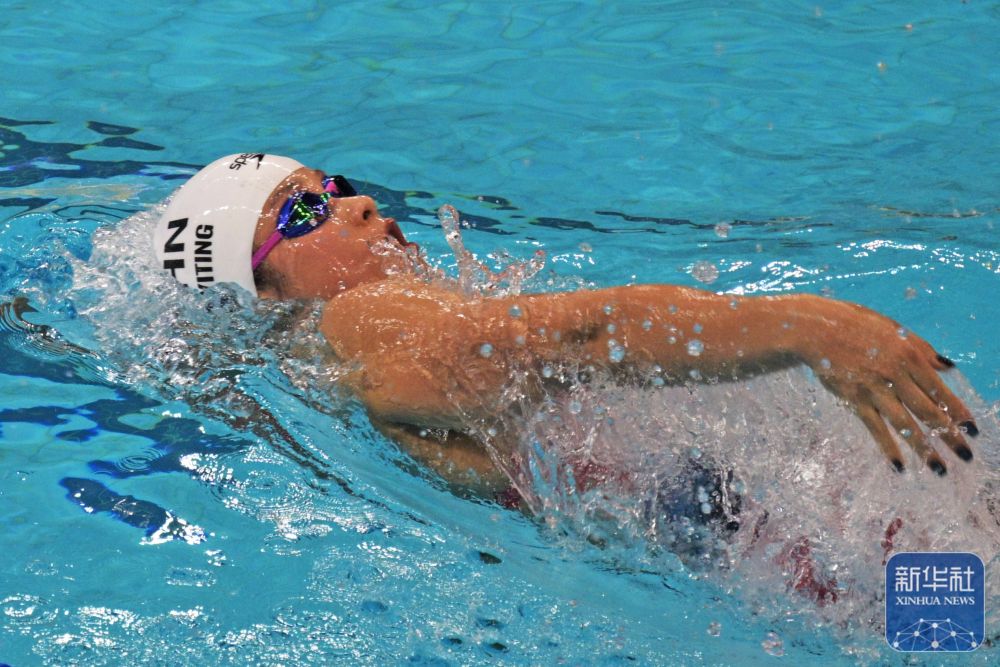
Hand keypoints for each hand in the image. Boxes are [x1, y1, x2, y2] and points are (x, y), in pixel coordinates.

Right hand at [795, 297, 976, 473]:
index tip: (973, 430)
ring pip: (905, 424)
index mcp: (909, 356)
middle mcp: (895, 375)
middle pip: (928, 411)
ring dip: (924, 449)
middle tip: (966, 456)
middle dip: (950, 435)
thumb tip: (948, 367)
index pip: (940, 390)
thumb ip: (923, 349)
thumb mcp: (895, 329)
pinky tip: (899, 465)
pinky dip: (888, 447)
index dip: (958, 412)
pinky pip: (875, 427)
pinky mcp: (854, 399)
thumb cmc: (857, 324)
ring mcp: (874, 390)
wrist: (818, 330)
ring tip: (939, 469)